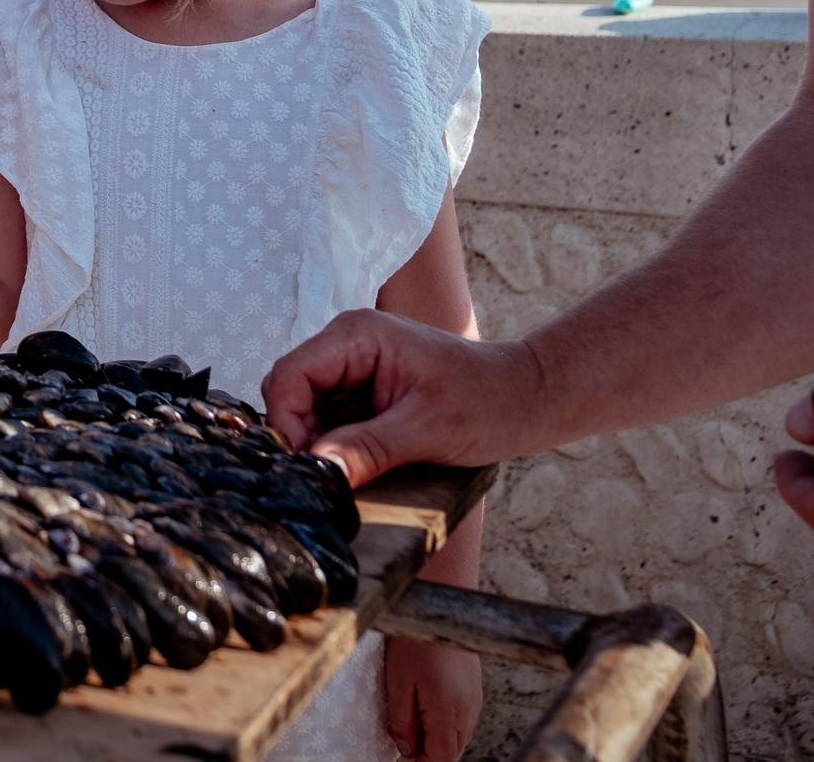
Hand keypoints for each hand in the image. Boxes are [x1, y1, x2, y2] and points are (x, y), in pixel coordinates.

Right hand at [260, 309, 548, 487]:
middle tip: (324, 477)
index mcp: (356, 336)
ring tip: (347, 475)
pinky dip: (337, 448)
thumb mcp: (427, 430)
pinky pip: (330, 422)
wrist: (528, 399)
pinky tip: (357, 467)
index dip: (286, 422)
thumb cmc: (488, 403)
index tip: (305, 466)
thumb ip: (367, 448)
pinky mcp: (364, 393)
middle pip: (291, 393)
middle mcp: (347, 346)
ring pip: (307, 412)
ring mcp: (354, 369)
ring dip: (320, 445)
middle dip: (301, 436)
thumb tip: (318, 471)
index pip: (289, 376)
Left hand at [383, 636, 481, 760]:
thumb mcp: (398, 680)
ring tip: (414, 722)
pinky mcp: (475, 687)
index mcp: (448, 710)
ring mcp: (475, 698)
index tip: (403, 755)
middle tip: (405, 741)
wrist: (442, 606)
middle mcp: (468, 709)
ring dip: (440, 738)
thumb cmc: (417, 638)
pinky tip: (429, 707)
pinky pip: (464, 718)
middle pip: (454, 751)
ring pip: (461, 736)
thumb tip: (406, 748)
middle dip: (431, 753)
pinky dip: (447, 723)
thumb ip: (402, 719)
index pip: (441, 757)